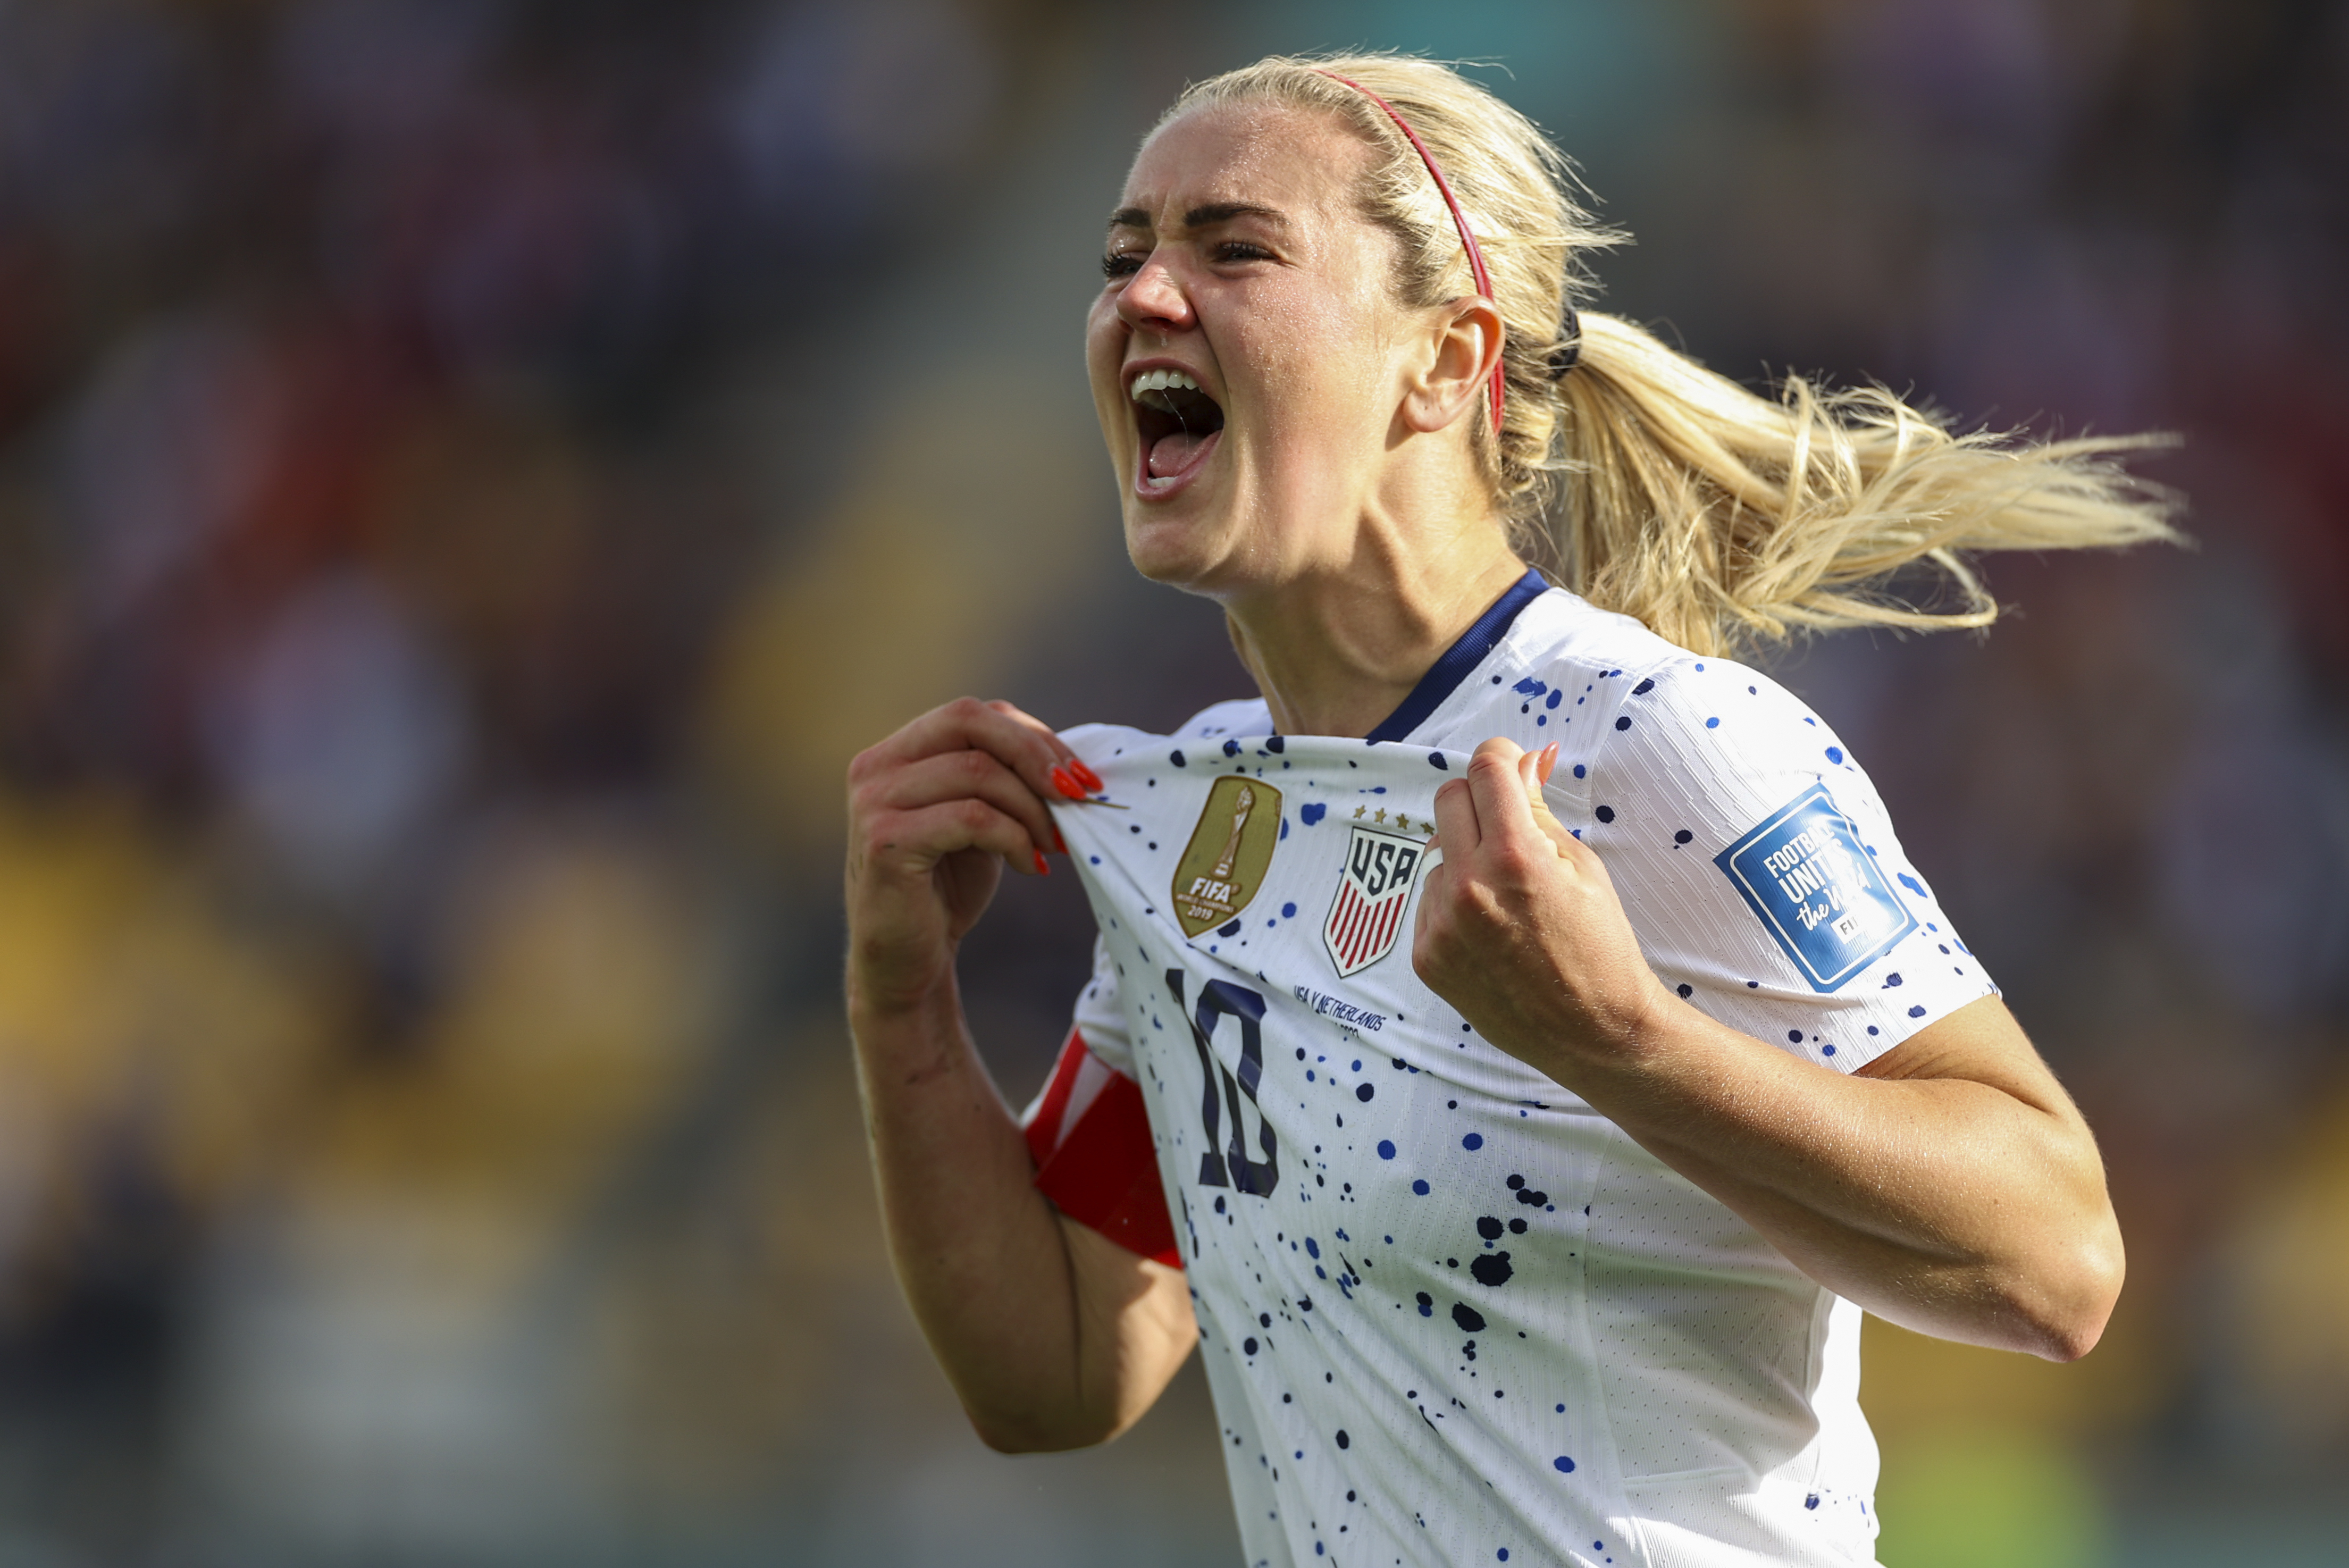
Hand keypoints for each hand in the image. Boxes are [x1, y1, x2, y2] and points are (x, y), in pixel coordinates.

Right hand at [844, 697, 1093, 1016]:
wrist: (907, 964)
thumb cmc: (945, 890)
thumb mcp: (978, 821)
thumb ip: (1003, 781)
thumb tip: (1073, 764)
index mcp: (896, 753)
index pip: (974, 714)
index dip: (1033, 736)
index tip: (1080, 776)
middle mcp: (876, 767)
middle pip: (970, 722)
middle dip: (1036, 755)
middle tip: (1080, 795)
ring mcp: (875, 802)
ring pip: (978, 771)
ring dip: (1033, 808)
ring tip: (1054, 845)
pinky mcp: (887, 842)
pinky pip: (972, 818)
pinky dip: (1015, 838)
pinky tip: (1030, 866)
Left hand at [1413, 736, 1668, 1080]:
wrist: (1593, 1032)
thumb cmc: (1600, 946)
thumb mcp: (1582, 867)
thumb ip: (1539, 809)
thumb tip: (1524, 759)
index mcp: (1515, 857)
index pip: (1485, 769)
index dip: (1501, 758)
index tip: (1510, 767)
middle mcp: (1469, 887)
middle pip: (1448, 798)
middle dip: (1479, 801)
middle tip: (1510, 828)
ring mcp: (1441, 925)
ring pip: (1437, 853)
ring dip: (1466, 859)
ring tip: (1508, 900)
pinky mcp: (1426, 957)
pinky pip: (1428, 901)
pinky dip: (1454, 904)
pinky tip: (1491, 932)